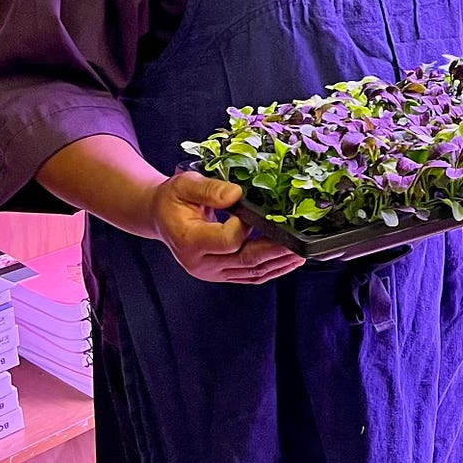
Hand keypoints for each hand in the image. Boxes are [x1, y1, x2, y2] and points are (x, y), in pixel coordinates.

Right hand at [149, 172, 304, 283]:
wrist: (161, 216)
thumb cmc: (173, 199)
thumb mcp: (185, 185)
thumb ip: (210, 190)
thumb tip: (236, 195)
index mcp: (190, 240)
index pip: (228, 240)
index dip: (245, 227)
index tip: (253, 212)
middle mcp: (200, 263)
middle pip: (245, 261)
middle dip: (276, 251)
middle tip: (300, 242)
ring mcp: (211, 272)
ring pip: (251, 273)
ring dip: (279, 264)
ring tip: (301, 252)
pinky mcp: (221, 274)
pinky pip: (249, 276)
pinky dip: (271, 270)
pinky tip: (288, 260)